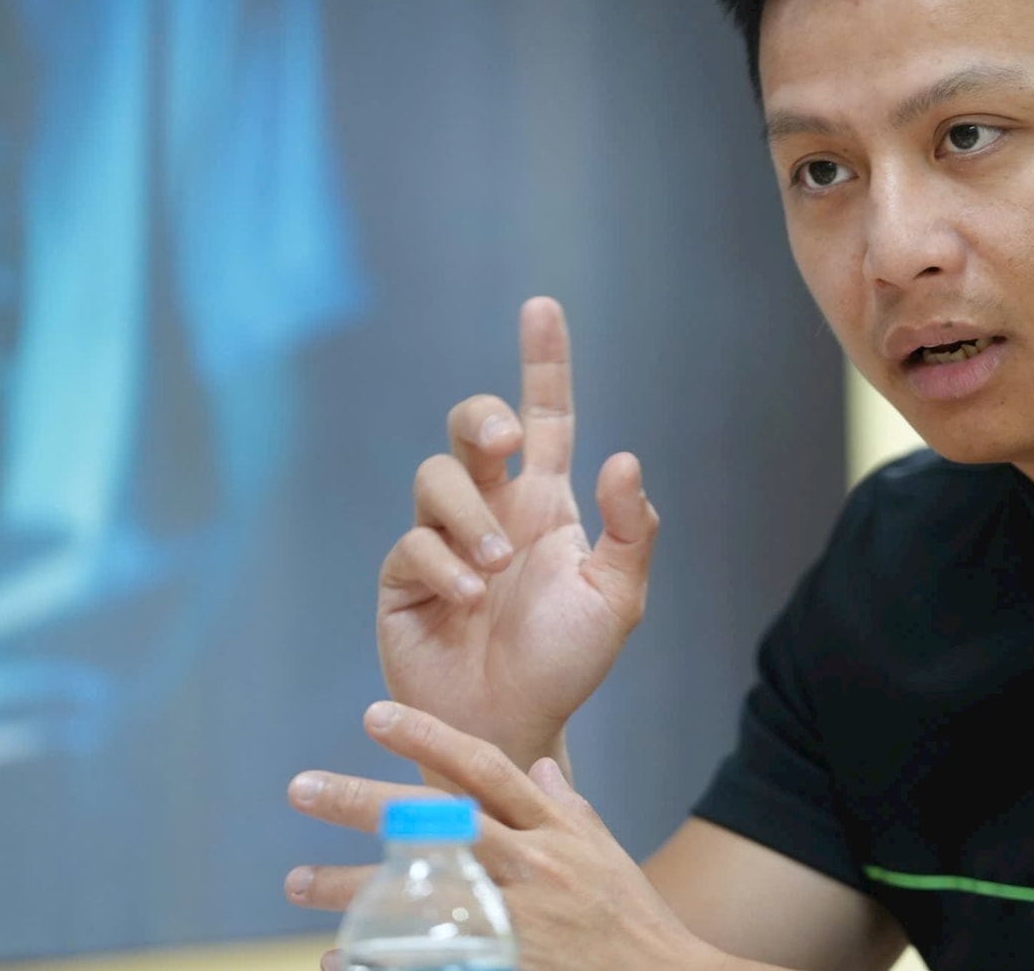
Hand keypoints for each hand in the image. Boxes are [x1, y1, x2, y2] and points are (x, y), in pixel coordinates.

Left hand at [287, 703, 720, 970]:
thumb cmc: (630, 916)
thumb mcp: (603, 849)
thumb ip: (565, 805)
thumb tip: (533, 765)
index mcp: (551, 829)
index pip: (483, 767)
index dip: (428, 735)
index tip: (374, 714)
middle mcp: (529, 868)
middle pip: (435, 823)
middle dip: (364, 802)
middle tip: (302, 787)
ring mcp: (514, 923)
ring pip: (419, 893)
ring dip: (352, 889)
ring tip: (298, 880)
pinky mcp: (503, 966)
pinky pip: (429, 961)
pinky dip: (382, 961)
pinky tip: (340, 957)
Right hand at [380, 297, 658, 770]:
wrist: (514, 727)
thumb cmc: (566, 661)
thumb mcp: (618, 598)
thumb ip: (630, 530)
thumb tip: (624, 458)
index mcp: (545, 503)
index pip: (546, 417)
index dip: (542, 361)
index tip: (542, 307)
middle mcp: (492, 510)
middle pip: (471, 426)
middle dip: (481, 415)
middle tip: (504, 443)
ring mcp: (443, 541)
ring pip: (436, 478)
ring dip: (470, 514)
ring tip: (496, 568)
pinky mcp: (403, 580)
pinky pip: (412, 543)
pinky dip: (443, 563)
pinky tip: (469, 598)